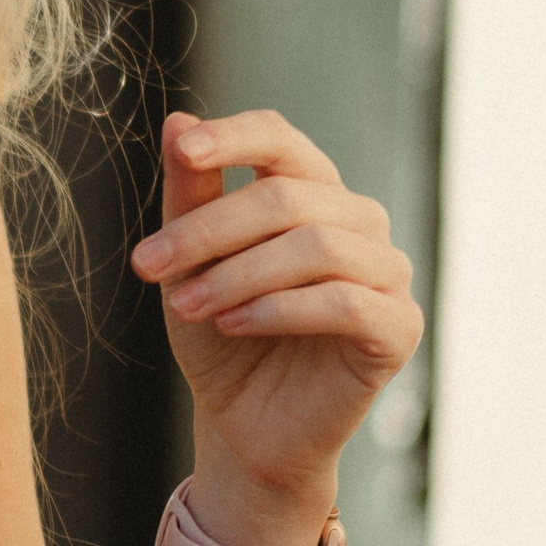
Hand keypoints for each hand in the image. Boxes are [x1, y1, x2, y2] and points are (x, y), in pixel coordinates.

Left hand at [130, 108, 421, 530]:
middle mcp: (358, 222)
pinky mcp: (398, 327)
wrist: (244, 426)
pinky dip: (277, 310)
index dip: (234, 137)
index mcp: (312, 192)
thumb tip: (176, 119)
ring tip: (186, 307)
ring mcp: (387, 272)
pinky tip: (233, 325)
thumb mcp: (190, 264)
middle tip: (147, 266)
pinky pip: (343, 301)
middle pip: (287, 196)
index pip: (281, 139)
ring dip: (238, 274)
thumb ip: (189, 195)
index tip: (183, 150)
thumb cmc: (220, 336)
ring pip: (315, 245)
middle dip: (208, 230)